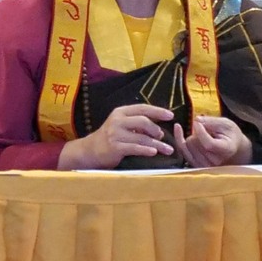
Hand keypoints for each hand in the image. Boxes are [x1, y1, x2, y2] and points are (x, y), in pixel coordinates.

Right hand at [58, 103, 173, 169]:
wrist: (90, 150)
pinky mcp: (115, 147)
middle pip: (143, 121)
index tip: (171, 115)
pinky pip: (135, 148)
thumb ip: (136, 121)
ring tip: (168, 150)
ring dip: (157, 144)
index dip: (158, 111)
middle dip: (156, 129)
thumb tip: (159, 120)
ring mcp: (115, 134)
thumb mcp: (121, 124)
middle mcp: (117, 121)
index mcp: (120, 112)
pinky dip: (146, 150)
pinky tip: (153, 152)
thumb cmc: (110, 137)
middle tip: (162, 136)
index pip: (142, 108)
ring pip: (142, 138)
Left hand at [172, 115, 250, 167]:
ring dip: (192, 136)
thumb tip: (197, 120)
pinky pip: (181, 150)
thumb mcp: (225, 124)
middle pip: (195, 143)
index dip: (200, 131)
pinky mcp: (195, 164)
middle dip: (197, 132)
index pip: (208, 144)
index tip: (197, 121)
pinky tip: (178, 128)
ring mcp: (204, 165)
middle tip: (207, 130)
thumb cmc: (229, 134)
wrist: (232, 147)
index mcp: (225, 150)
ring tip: (204, 136)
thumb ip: (212, 122)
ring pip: (187, 145)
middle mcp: (215, 161)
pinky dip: (179, 138)